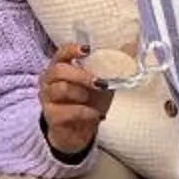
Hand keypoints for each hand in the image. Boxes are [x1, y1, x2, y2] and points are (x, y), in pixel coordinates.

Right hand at [38, 42, 111, 159]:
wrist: (80, 132)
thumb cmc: (88, 103)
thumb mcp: (101, 84)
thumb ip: (110, 67)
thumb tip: (131, 46)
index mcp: (59, 67)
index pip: (61, 53)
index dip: (72, 49)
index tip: (87, 50)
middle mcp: (49, 80)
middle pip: (59, 70)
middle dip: (81, 75)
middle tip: (99, 83)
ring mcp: (47, 98)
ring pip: (62, 89)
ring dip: (82, 94)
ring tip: (91, 100)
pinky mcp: (51, 116)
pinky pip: (68, 111)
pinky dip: (85, 112)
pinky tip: (94, 115)